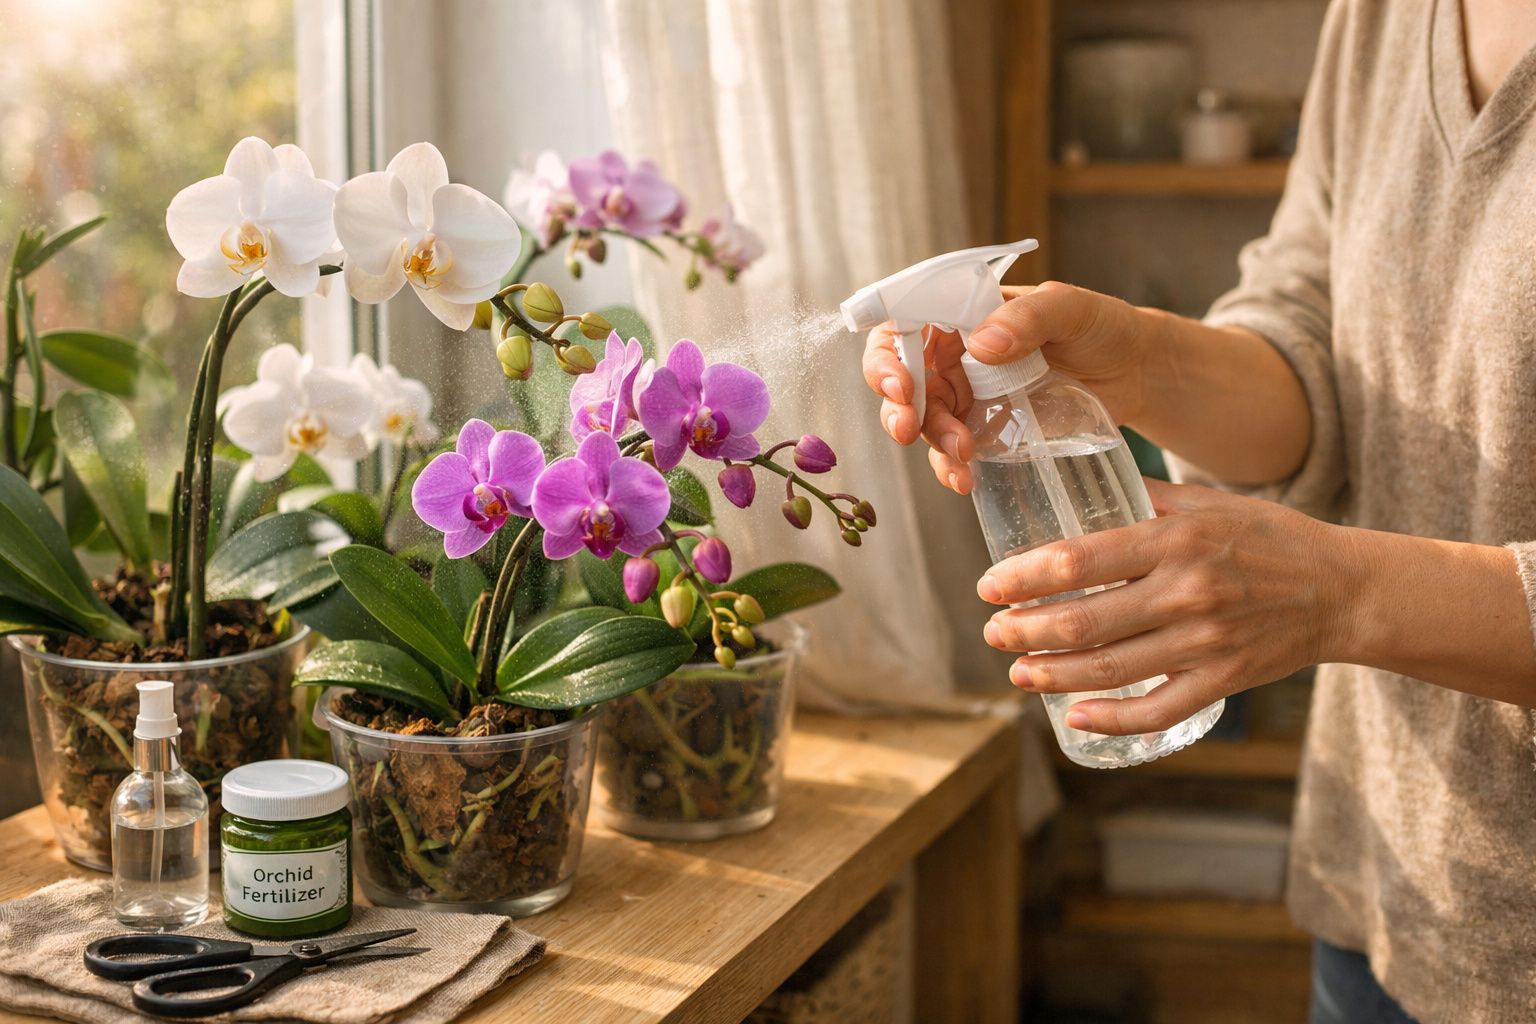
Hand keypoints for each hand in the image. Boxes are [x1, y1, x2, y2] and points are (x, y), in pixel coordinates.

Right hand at [860, 281, 1155, 493]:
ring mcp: (968, 395)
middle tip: (910, 429)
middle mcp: (955, 354)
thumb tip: (983, 343)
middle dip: (899, 408)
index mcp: (962, 314)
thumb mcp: (1072, 309)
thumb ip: (1029, 317)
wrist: (1136, 372)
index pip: (903, 327)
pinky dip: (952, 468)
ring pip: (925, 422)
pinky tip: (965, 481)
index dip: (888, 356)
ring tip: (962, 459)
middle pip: (904, 381)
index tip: (900, 385)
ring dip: (932, 443)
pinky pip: (954, 451)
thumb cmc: (1103, 327)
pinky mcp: (986, 430)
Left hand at [977, 479, 1348, 734]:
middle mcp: (1186, 591)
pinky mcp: (1224, 681)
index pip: (1079, 560)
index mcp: (1175, 540)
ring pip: (1111, 668)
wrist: (1344, 589)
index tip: (989, 586)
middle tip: (992, 633)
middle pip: (1084, 620)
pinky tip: (1076, 717)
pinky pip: (1158, 709)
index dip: (1023, 577)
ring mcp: (1205, 642)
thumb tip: (1084, 485)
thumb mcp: (1209, 502)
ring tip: (1018, 672)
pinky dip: (1113, 719)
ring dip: (1053, 674)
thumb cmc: (1270, 538)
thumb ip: (1147, 498)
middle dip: (1025, 630)